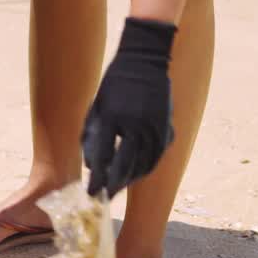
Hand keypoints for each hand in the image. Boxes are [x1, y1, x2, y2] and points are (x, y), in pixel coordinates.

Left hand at [82, 17, 176, 197]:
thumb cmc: (114, 84)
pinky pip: (156, 155)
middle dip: (114, 184)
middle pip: (124, 164)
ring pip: (144, 163)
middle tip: (105, 197)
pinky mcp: (165, 126)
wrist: (144, 60)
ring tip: (119, 188)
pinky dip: (147, 168)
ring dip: (131, 179)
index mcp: (113, 117)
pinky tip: (137, 175)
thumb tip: (92, 165)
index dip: (98, 178)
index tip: (92, 192)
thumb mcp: (96, 106)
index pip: (104, 157)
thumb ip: (92, 135)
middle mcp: (134, 123)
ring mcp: (153, 125)